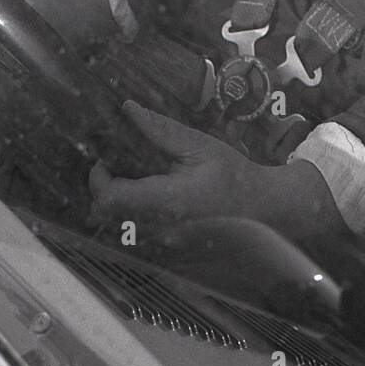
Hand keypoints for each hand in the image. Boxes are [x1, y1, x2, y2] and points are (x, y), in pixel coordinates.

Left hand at [88, 100, 263, 233]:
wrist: (265, 209)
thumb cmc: (234, 175)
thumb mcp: (199, 145)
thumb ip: (160, 130)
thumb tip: (129, 109)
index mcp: (167, 202)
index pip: (110, 198)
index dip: (99, 179)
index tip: (104, 161)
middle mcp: (162, 232)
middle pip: (110, 216)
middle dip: (108, 191)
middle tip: (118, 168)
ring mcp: (167, 249)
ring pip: (123, 229)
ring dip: (123, 205)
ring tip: (140, 182)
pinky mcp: (173, 256)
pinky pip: (142, 239)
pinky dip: (140, 220)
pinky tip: (158, 202)